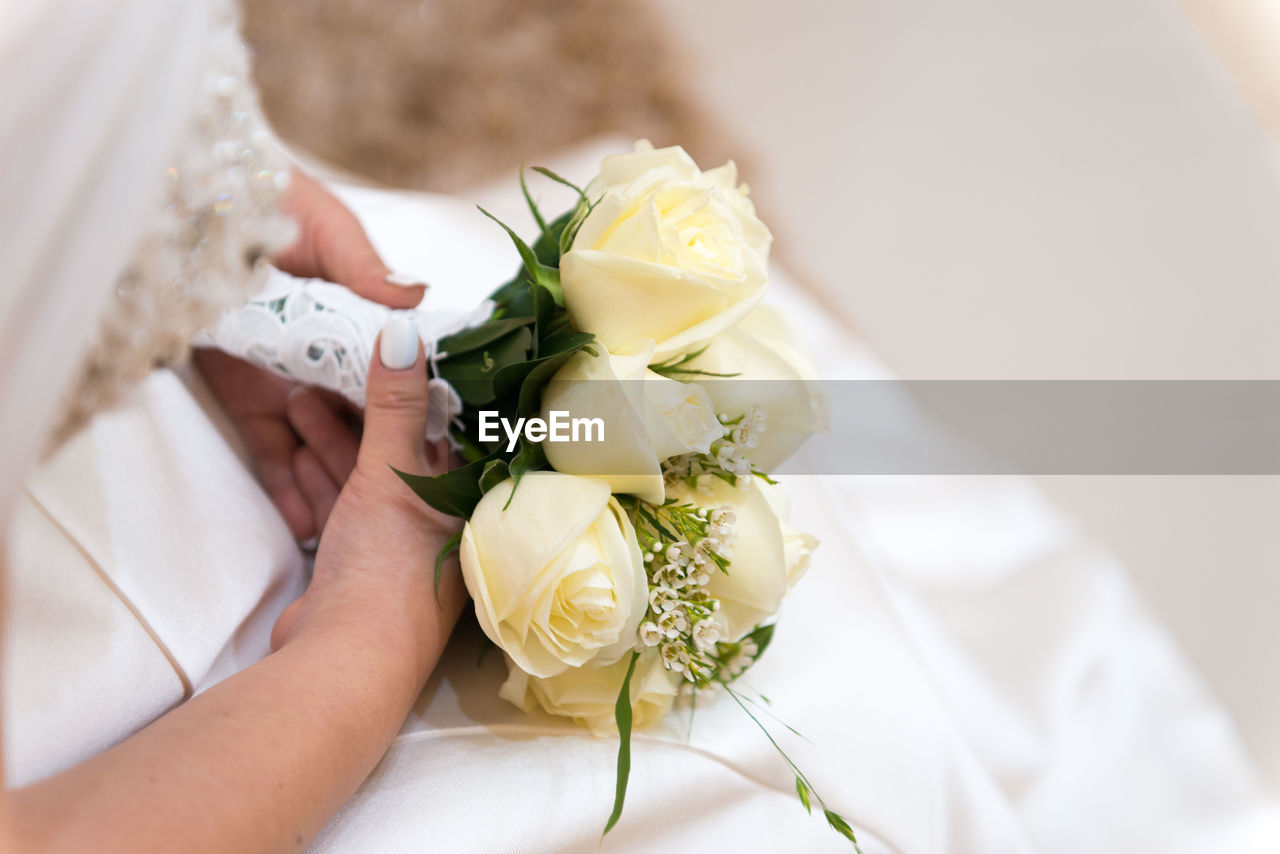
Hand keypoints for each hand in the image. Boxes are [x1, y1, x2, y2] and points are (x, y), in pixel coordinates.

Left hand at [196, 168, 428, 540]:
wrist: (182, 209)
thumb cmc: (265, 199)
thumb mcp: (323, 227)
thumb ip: (363, 266)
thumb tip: (414, 297)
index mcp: (366, 318)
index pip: (405, 371)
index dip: (427, 408)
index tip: (455, 449)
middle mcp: (337, 358)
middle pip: (372, 420)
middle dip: (390, 464)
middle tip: (415, 512)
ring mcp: (294, 382)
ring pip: (327, 446)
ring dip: (340, 486)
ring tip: (359, 530)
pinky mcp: (249, 399)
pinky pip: (271, 451)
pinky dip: (287, 486)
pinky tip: (307, 523)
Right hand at [270, 319, 464, 669]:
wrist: (341, 663)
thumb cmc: (388, 572)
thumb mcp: (394, 475)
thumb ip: (396, 406)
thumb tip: (402, 333)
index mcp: (471, 500)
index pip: (453, 429)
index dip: (422, 385)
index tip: (393, 345)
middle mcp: (443, 522)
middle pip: (402, 448)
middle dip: (362, 408)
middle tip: (327, 364)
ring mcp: (398, 544)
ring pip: (365, 475)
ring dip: (333, 438)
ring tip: (297, 393)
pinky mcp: (358, 562)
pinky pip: (340, 503)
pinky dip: (319, 476)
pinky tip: (293, 446)